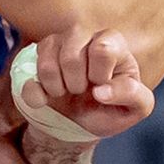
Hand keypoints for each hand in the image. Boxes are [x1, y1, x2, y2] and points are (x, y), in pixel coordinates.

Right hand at [15, 26, 156, 142]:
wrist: (79, 125)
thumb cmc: (110, 110)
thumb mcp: (136, 109)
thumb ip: (133, 95)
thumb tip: (101, 91)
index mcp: (113, 45)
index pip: (102, 47)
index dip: (99, 74)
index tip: (101, 87)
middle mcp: (85, 37)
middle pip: (71, 54)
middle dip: (76, 83)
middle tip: (81, 92)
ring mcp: (57, 45)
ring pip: (47, 61)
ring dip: (56, 88)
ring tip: (66, 94)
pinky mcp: (35, 58)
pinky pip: (27, 74)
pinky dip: (36, 95)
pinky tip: (46, 100)